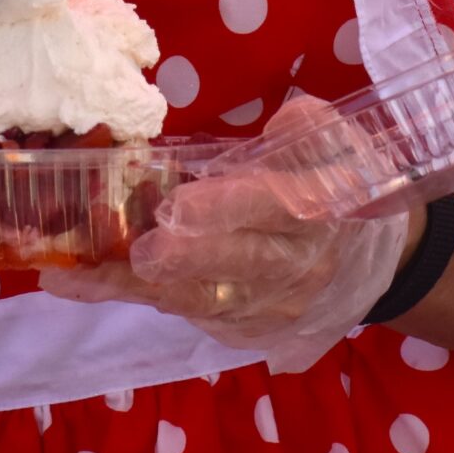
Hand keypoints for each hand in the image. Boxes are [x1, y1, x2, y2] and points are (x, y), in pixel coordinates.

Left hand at [44, 98, 413, 372]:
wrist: (372, 262)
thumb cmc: (342, 185)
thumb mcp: (342, 142)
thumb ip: (312, 127)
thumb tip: (284, 120)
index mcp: (321, 209)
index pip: (274, 208)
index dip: (227, 208)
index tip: (178, 204)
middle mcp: (301, 267)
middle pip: (238, 268)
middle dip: (183, 262)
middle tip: (138, 253)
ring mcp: (277, 308)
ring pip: (208, 301)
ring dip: (143, 290)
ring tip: (81, 276)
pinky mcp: (255, 332)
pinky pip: (200, 319)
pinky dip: (150, 301)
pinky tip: (98, 285)